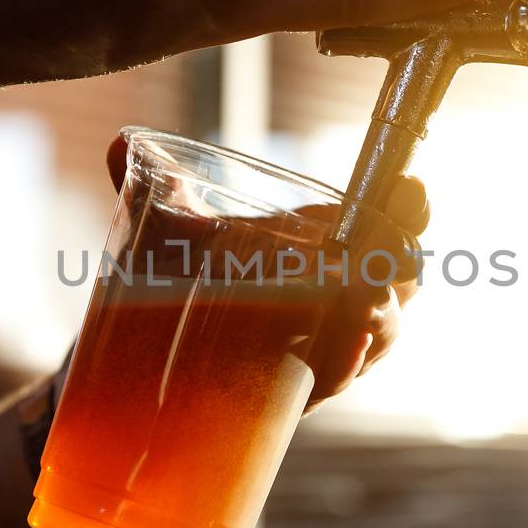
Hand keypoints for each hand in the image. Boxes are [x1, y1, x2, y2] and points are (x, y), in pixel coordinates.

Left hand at [104, 134, 426, 411]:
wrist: (144, 356)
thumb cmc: (181, 278)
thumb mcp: (171, 229)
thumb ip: (149, 184)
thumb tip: (118, 141)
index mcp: (326, 241)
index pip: (389, 218)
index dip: (409, 203)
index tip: (409, 188)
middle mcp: (340, 292)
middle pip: (401, 277)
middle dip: (402, 263)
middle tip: (383, 254)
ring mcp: (327, 340)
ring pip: (380, 330)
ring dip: (380, 317)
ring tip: (364, 306)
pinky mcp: (303, 385)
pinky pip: (339, 375)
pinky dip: (348, 361)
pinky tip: (347, 347)